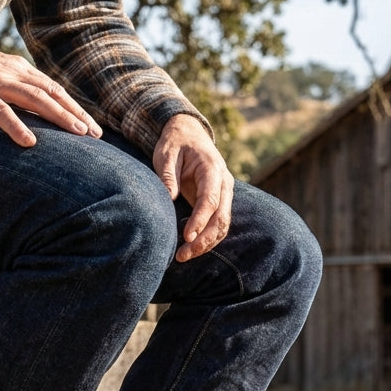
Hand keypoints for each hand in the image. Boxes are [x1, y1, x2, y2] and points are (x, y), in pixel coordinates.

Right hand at [0, 41, 102, 147]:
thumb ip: (12, 87)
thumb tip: (32, 107)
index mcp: (18, 69)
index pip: (54, 90)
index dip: (75, 108)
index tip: (93, 127)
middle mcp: (12, 73)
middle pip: (52, 95)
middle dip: (77, 115)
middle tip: (96, 136)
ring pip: (35, 100)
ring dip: (59, 117)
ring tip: (79, 135)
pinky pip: (0, 112)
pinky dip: (16, 127)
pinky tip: (30, 143)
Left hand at [153, 114, 233, 261]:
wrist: (188, 133)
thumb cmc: (175, 143)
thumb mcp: (166, 154)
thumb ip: (168, 175)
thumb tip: (168, 198)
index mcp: (212, 169)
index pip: (210, 199)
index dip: (200, 220)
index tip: (186, 236)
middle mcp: (223, 183)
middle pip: (221, 217)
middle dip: (204, 239)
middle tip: (182, 255)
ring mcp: (223, 193)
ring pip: (222, 225)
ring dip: (206, 244)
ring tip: (183, 256)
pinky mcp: (218, 201)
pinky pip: (218, 224)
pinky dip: (207, 239)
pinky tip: (190, 249)